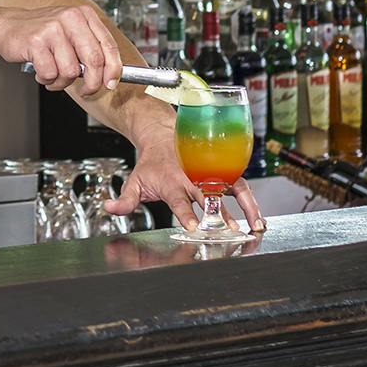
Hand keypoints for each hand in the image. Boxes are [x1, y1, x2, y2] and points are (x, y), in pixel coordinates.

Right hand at [0, 0, 125, 98]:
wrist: (7, 25)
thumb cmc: (41, 33)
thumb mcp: (70, 32)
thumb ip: (90, 48)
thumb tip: (110, 75)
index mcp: (84, 14)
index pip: (108, 45)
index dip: (114, 69)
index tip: (111, 84)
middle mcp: (70, 18)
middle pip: (94, 60)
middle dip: (92, 83)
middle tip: (86, 91)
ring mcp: (53, 29)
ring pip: (71, 71)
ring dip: (62, 82)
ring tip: (53, 75)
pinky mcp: (36, 41)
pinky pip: (50, 74)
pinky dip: (46, 79)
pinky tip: (40, 71)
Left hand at [109, 131, 262, 234]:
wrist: (163, 136)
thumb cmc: (150, 163)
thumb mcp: (134, 181)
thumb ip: (125, 200)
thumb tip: (108, 208)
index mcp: (171, 182)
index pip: (178, 201)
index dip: (186, 213)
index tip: (193, 227)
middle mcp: (193, 178)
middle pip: (210, 197)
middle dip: (222, 215)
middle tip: (233, 231)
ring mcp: (209, 174)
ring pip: (231, 189)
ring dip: (246, 207)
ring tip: (257, 225)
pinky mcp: (221, 172)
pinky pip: (239, 185)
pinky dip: (251, 200)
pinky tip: (258, 217)